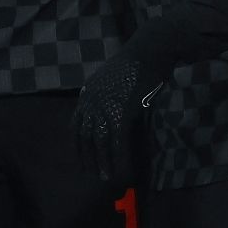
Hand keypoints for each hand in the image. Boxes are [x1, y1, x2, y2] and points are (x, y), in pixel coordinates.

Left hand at [71, 57, 151, 182]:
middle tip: (93, 174)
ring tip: (107, 178)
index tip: (82, 160)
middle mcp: (92, 100)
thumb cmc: (138, 62)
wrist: (151, 49)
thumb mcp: (115, 79)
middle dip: (88, 157)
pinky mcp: (122, 110)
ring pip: (100, 141)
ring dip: (103, 162)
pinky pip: (118, 140)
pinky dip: (120, 157)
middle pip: (85, 136)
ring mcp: (106, 105)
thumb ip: (107, 95)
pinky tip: (123, 169)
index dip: (79, 145)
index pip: (77, 125)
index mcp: (88, 93)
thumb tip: (110, 112)